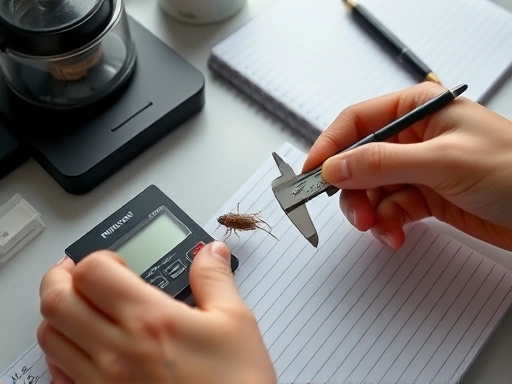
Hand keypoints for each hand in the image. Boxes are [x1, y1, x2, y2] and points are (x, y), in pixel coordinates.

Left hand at [37, 243, 275, 383]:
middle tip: (76, 273)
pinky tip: (82, 346)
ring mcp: (103, 382)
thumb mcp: (235, 322)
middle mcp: (118, 351)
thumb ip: (215, 279)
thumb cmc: (235, 383)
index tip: (114, 263)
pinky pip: (57, 375)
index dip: (97, 257)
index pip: (93, 272)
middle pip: (56, 301)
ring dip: (58, 314)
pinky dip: (60, 352)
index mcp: (151, 320)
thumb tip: (210, 253)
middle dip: (60, 278)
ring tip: (79, 306)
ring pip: (49, 337)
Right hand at [302, 82, 511, 250]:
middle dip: (352, 190)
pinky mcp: (425, 196)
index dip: (329, 146)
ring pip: (371, 190)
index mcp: (417, 110)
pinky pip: (390, 209)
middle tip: (354, 214)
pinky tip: (396, 235)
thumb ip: (383, 163)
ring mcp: (417, 169)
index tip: (310, 173)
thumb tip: (335, 166)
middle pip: (359, 161)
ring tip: (379, 229)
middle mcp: (413, 138)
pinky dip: (388, 225)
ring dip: (370, 213)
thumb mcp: (443, 160)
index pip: (357, 122)